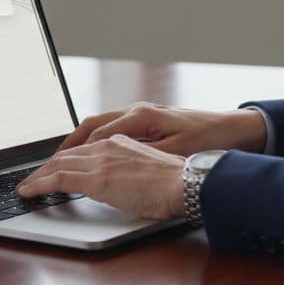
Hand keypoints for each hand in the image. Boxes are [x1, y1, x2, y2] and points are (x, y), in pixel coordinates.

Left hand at [16, 134, 185, 219]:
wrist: (184, 183)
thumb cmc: (175, 181)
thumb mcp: (148, 168)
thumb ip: (129, 169)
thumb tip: (120, 182)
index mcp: (119, 142)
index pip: (83, 149)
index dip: (65, 159)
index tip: (54, 168)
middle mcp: (106, 146)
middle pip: (65, 155)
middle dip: (45, 167)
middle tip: (32, 178)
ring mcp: (100, 162)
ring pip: (57, 165)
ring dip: (37, 176)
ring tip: (26, 187)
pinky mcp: (96, 179)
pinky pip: (58, 180)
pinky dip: (39, 184)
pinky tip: (29, 192)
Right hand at [59, 102, 266, 155]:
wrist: (236, 130)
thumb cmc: (208, 140)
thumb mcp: (173, 154)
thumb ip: (139, 157)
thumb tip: (108, 165)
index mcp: (141, 118)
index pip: (94, 136)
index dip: (70, 156)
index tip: (51, 172)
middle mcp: (138, 112)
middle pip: (91, 125)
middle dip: (67, 146)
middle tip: (47, 165)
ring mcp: (144, 115)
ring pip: (100, 124)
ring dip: (80, 141)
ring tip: (63, 159)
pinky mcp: (151, 121)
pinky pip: (113, 127)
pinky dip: (96, 139)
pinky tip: (93, 153)